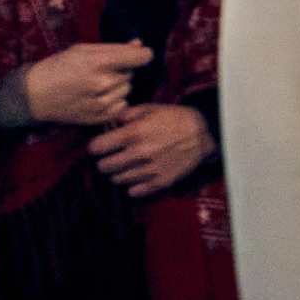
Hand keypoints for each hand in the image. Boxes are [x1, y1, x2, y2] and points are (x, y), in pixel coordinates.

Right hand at [21, 41, 153, 126]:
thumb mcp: (83, 50)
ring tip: (98, 84)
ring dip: (118, 86)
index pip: (140, 58)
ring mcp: (101, 103)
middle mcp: (104, 83)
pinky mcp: (98, 118)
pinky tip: (98, 97)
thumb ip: (114, 48)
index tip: (139, 54)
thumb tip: (139, 44)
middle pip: (132, 74)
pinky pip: (120, 106)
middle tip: (103, 70)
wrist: (35, 95)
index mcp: (100, 62)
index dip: (142, 54)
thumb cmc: (58, 67)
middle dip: (123, 70)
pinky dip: (114, 101)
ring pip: (127, 90)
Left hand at [87, 103, 215, 198]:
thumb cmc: (175, 118)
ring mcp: (149, 171)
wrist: (203, 134)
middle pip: (103, 167)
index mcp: (134, 133)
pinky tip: (138, 175)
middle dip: (105, 161)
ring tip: (127, 165)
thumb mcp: (151, 108)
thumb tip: (109, 122)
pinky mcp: (160, 183)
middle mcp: (139, 153)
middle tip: (112, 156)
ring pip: (117, 180)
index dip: (96, 146)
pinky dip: (132, 185)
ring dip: (118, 173)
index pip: (97, 148)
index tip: (101, 145)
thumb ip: (127, 115)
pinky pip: (133, 192)